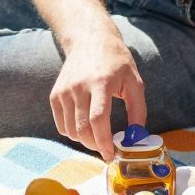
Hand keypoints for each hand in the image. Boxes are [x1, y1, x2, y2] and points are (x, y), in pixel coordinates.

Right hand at [50, 36, 146, 158]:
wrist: (90, 40)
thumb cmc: (116, 62)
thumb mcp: (135, 82)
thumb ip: (138, 110)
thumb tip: (136, 138)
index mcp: (100, 83)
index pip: (98, 120)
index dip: (104, 142)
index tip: (111, 155)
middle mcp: (78, 87)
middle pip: (82, 129)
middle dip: (95, 146)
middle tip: (106, 149)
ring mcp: (64, 91)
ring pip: (70, 130)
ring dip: (84, 141)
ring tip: (97, 137)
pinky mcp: (55, 95)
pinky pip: (61, 125)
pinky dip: (72, 133)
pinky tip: (84, 128)